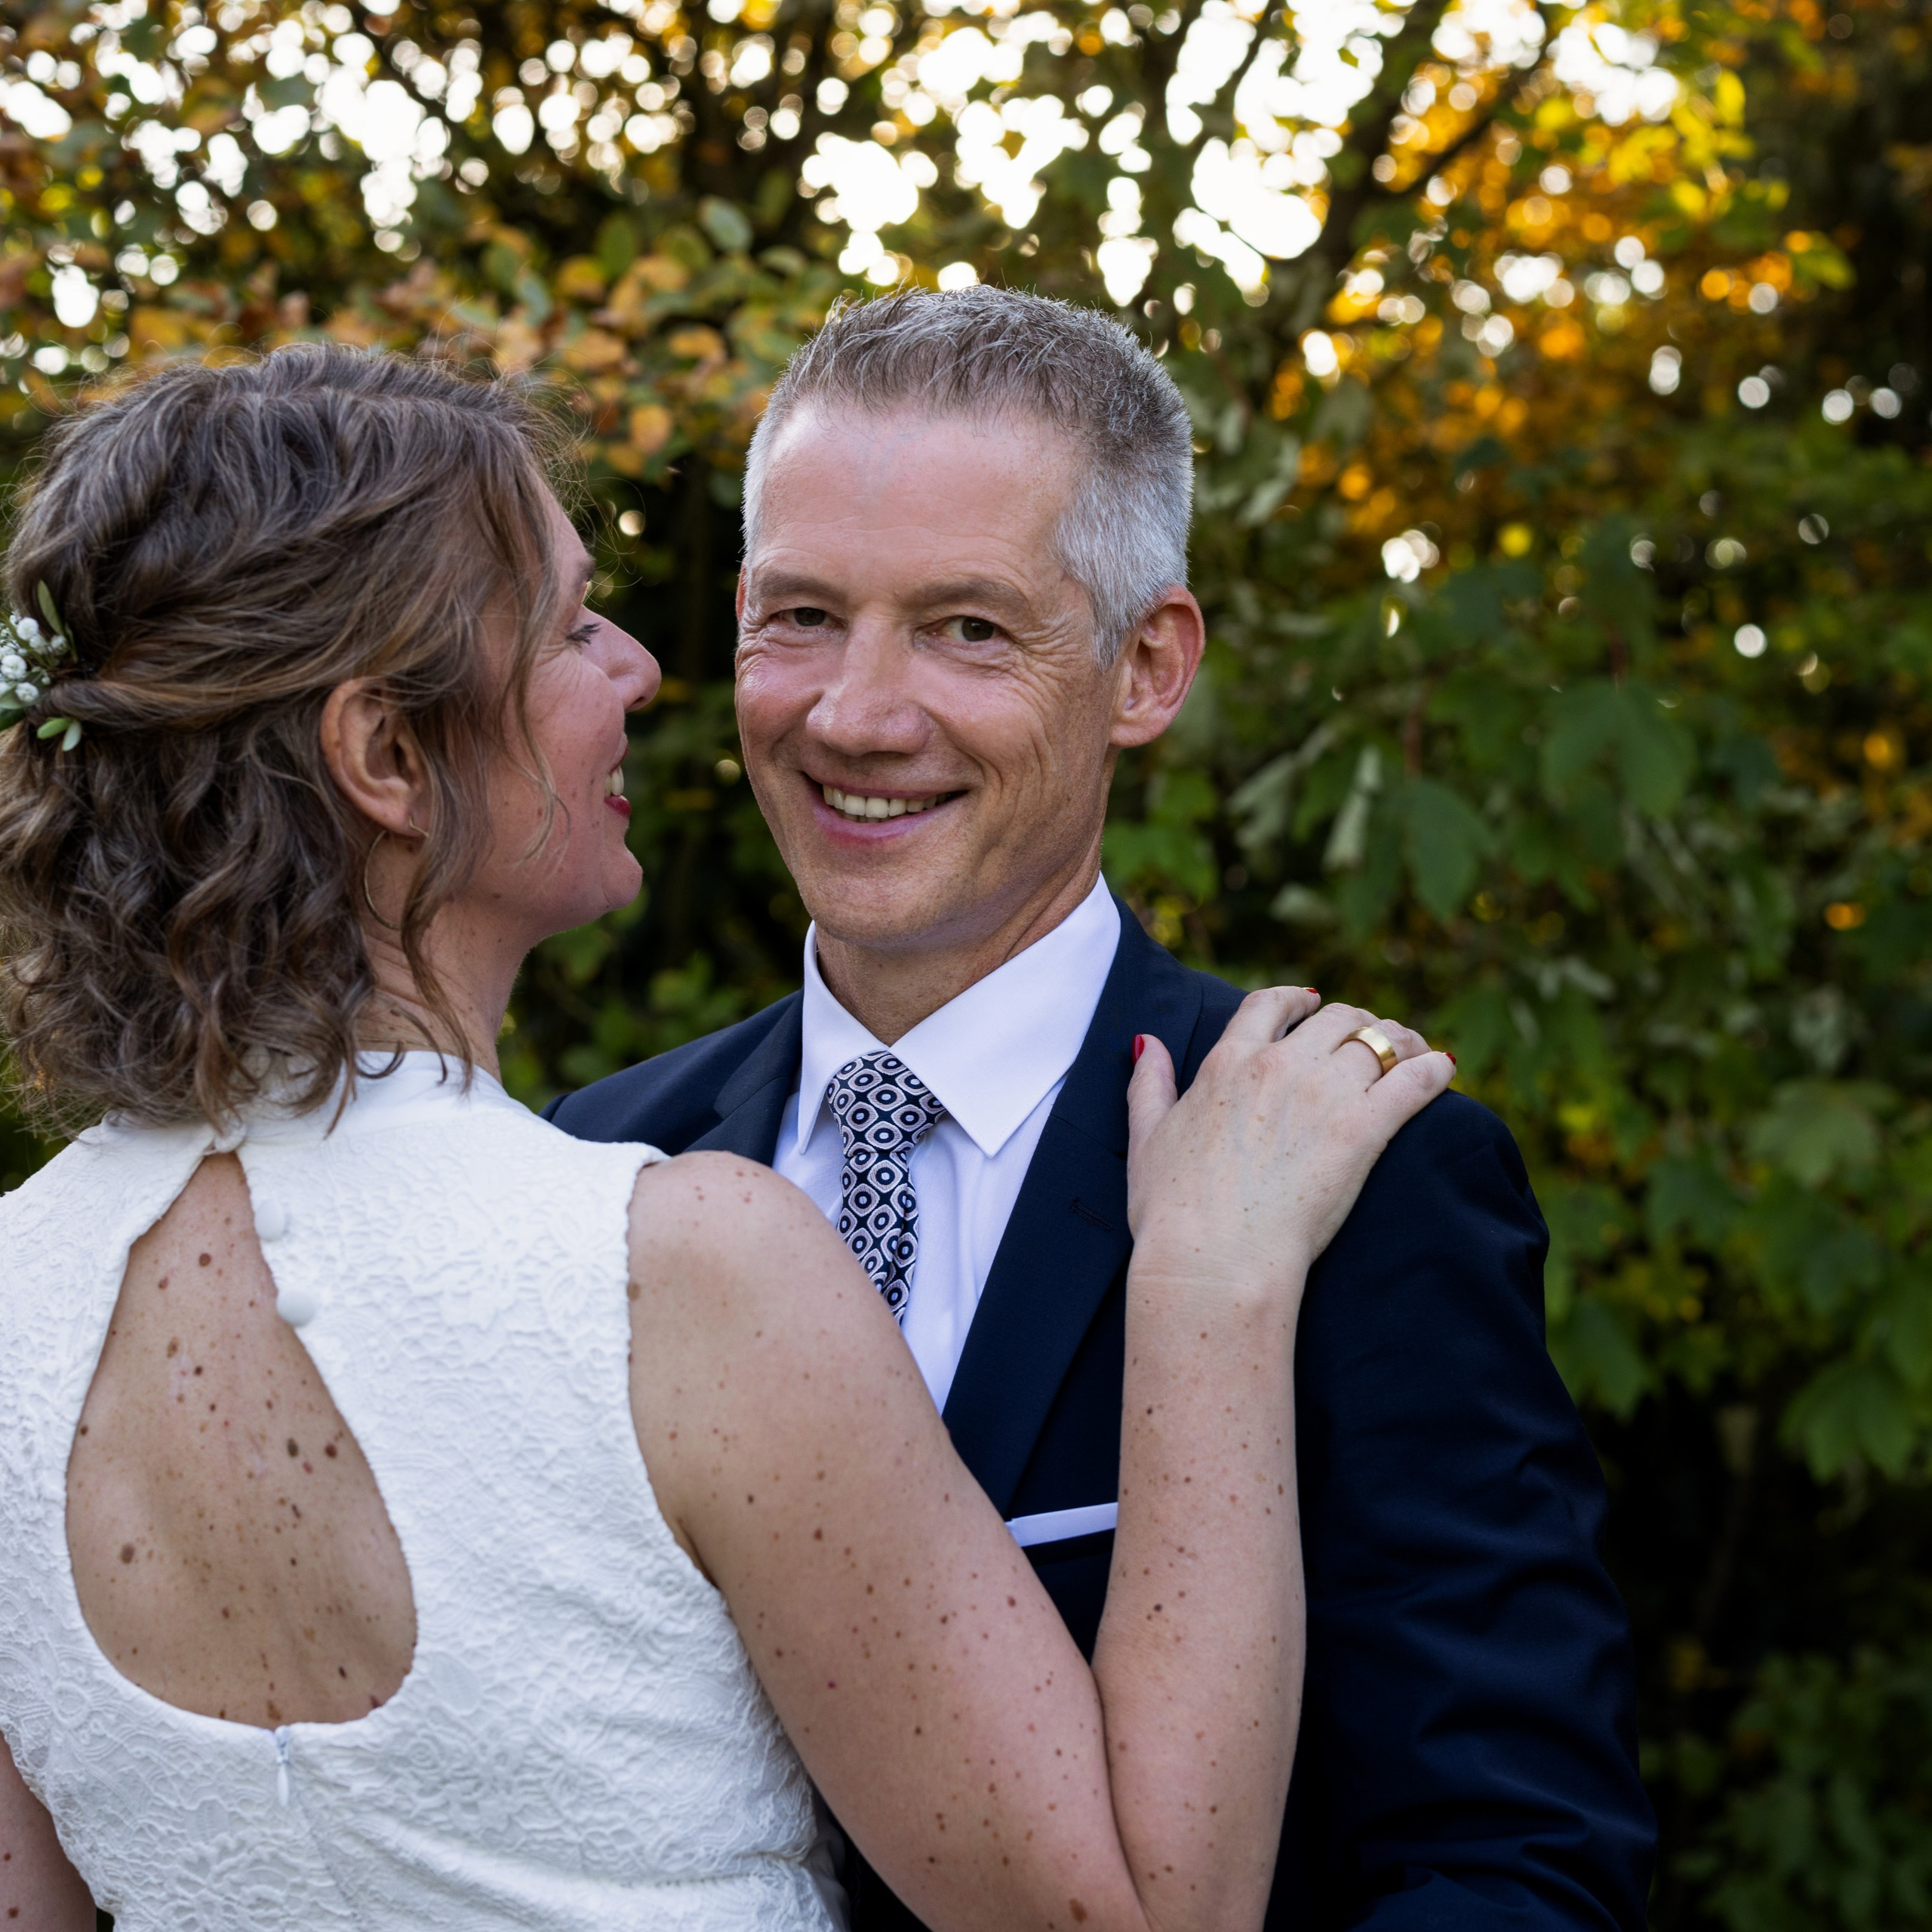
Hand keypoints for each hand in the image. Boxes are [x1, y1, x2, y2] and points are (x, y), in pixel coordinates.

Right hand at [1125, 990, 1453, 1299]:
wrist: (1213, 1260)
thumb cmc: (1172, 1212)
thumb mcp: (1145, 1138)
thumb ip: (1149, 1085)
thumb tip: (1147, 1043)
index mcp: (1228, 1064)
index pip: (1270, 1005)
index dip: (1296, 998)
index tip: (1311, 1003)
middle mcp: (1278, 1067)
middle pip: (1335, 1019)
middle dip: (1356, 1022)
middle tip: (1372, 1038)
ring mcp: (1323, 1095)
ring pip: (1378, 1042)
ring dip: (1401, 1041)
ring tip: (1414, 1052)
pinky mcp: (1362, 1132)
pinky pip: (1412, 1082)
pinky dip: (1432, 1069)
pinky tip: (1443, 1070)